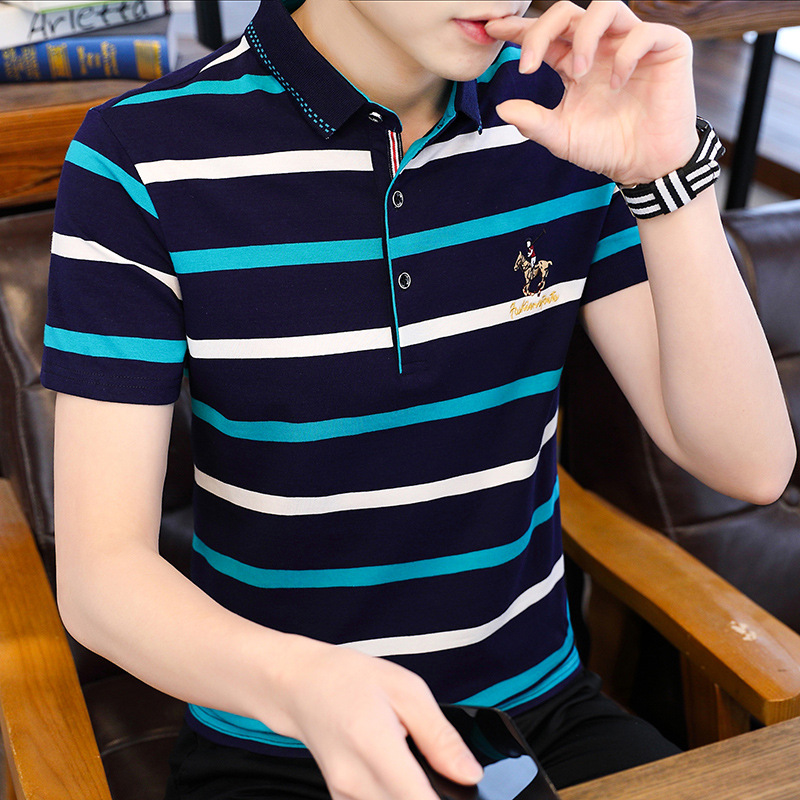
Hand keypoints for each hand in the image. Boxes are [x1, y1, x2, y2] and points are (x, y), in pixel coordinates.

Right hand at [269, 637, 482, 799]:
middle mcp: (355, 781)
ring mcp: (345, 796)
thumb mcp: (406, 689)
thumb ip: (440, 736)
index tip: (458, 787)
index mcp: (374, 745)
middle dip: (432, 794)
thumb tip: (468, 772)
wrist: (300, 685)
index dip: (446, 799)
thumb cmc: (347, 678)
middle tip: (437, 767)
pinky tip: (398, 771)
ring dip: (412, 793)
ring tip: (413, 763)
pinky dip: (396, 795)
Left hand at [485, 0, 698, 185]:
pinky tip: (617, 84)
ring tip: (578, 72)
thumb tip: (502, 108)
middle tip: (529, 65)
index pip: (545, 35)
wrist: (645, 165)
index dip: (519, 29)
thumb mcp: (561, 137)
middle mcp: (601, 46)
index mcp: (574, 63)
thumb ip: (533, 122)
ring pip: (605, 7)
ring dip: (584, 36)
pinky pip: (643, 32)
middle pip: (567, 13)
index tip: (492, 29)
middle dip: (542, 30)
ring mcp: (631, 43)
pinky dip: (625, 55)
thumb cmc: (605, 148)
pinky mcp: (665, 48)